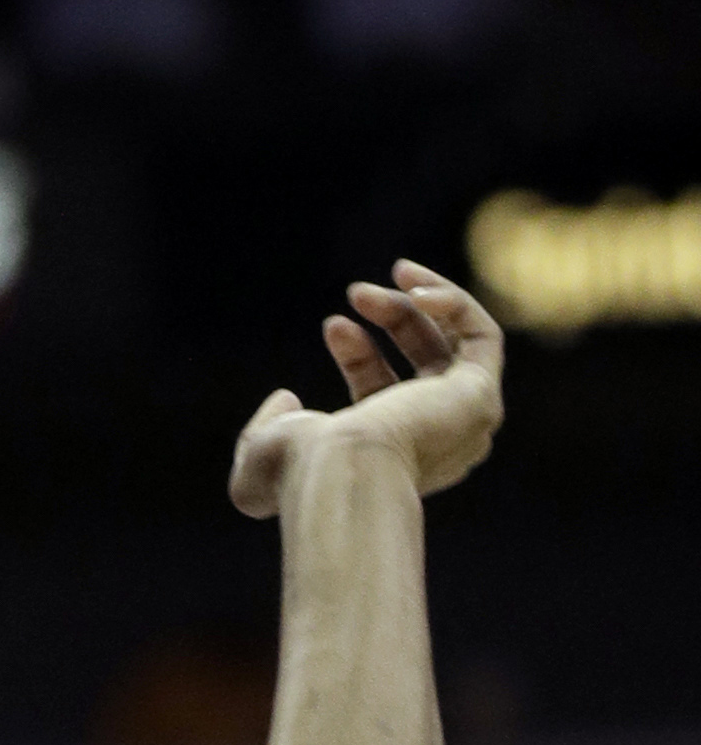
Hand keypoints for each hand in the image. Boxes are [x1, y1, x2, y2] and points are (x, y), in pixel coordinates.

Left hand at [230, 262, 503, 518]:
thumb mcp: (260, 454)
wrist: (339, 469)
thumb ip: (264, 428)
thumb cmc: (299, 470)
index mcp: (392, 454)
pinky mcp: (480, 395)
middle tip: (356, 292)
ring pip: (456, 343)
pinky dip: (453, 302)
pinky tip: (413, 287)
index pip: (386, 389)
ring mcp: (463, 420)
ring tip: (393, 274)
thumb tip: (286, 399)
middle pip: (426, 360)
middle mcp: (436, 440)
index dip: (358, 351)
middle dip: (392, 316)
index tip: (332, 325)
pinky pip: (483, 335)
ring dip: (421, 302)